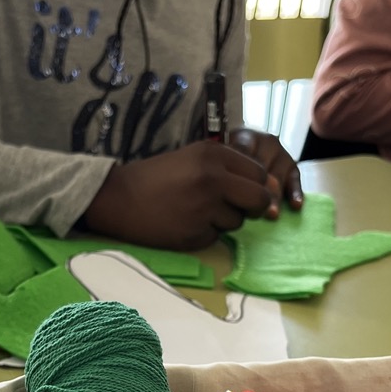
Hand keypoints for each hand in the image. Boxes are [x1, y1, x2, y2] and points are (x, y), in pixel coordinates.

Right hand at [80, 141, 276, 250]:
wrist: (117, 198)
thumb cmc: (156, 176)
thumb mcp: (193, 158)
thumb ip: (231, 168)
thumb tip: (274, 187)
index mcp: (213, 154)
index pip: (259, 173)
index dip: (257, 185)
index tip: (244, 191)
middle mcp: (212, 179)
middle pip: (259, 199)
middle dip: (253, 208)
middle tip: (235, 208)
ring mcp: (204, 208)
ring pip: (237, 222)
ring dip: (224, 221)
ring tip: (196, 212)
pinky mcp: (194, 234)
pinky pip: (216, 237)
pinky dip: (204, 233)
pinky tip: (184, 223)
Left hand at [228, 128, 303, 216]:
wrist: (248, 146)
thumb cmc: (231, 157)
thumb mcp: (223, 156)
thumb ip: (224, 167)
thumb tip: (222, 190)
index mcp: (246, 137)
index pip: (242, 153)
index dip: (238, 174)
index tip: (232, 193)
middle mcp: (266, 142)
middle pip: (262, 168)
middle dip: (257, 190)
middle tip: (252, 210)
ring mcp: (281, 153)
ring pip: (277, 176)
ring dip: (275, 197)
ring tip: (271, 214)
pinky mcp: (292, 166)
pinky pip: (295, 180)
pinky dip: (295, 193)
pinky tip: (295, 206)